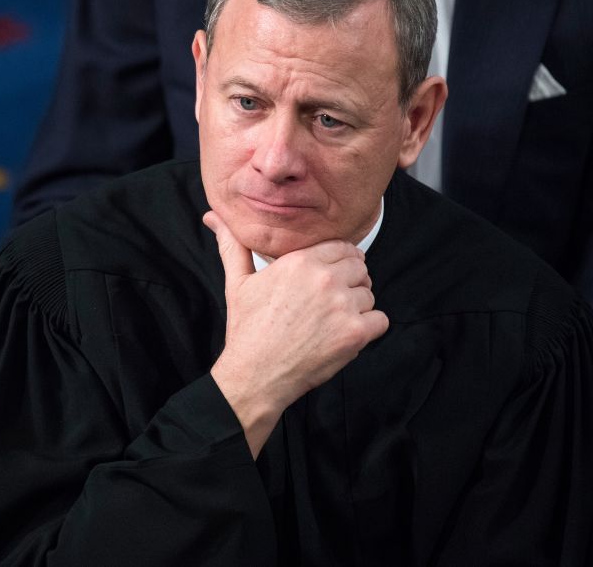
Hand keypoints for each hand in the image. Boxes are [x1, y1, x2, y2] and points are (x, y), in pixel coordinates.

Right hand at [203, 211, 388, 457]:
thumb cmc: (247, 330)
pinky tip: (344, 335)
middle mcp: (324, 279)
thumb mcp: (237, 282)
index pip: (342, 247)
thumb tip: (212, 217)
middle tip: (330, 302)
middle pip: (360, 267)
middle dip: (350, 282)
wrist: (255, 375)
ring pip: (369, 294)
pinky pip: (380, 320)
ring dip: (357, 307)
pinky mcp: (355, 333)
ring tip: (331, 321)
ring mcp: (342, 306)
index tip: (330, 277)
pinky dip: (368, 329)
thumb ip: (233, 245)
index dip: (339, 261)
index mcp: (300, 261)